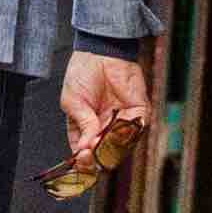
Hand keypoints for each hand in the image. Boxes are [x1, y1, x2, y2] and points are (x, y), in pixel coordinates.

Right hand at [58, 52, 153, 175]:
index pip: (87, 153)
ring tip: (101, 138)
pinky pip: (136, 128)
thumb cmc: (82, 74)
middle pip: (105, 154)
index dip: (84, 160)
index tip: (81, 158)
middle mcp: (105, 128)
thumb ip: (83, 125)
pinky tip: (115, 125)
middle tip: (91, 152)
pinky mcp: (138, 111)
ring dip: (112, 146)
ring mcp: (122, 121)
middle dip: (98, 157)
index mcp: (86, 129)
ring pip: (122, 145)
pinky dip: (127, 131)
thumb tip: (87, 147)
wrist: (100, 52)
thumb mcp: (73, 102)